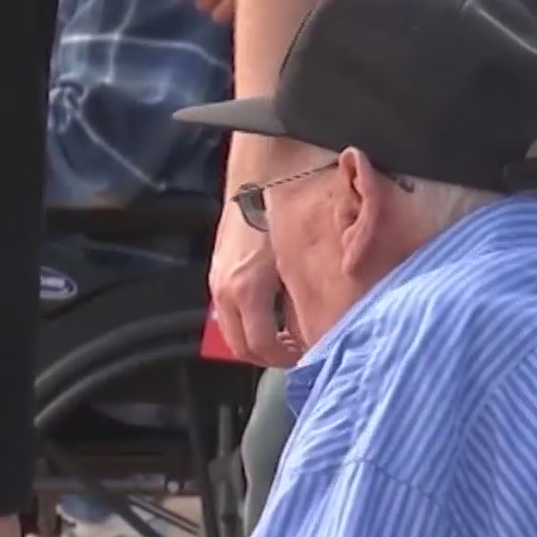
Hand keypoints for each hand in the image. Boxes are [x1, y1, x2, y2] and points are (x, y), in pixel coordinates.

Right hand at [207, 193, 300, 366]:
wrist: (259, 176)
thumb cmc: (285, 212)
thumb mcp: (300, 258)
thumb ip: (306, 295)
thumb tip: (319, 324)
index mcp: (247, 290)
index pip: (262, 345)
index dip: (284, 359)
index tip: (304, 357)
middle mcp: (226, 291)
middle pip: (240, 346)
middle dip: (267, 356)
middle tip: (294, 355)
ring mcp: (218, 281)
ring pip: (230, 331)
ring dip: (254, 339)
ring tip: (283, 335)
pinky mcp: (217, 271)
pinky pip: (228, 311)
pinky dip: (246, 320)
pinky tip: (268, 311)